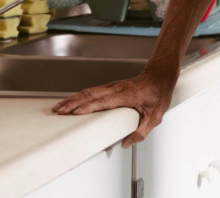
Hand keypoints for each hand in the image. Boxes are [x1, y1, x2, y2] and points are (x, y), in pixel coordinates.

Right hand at [52, 69, 175, 147]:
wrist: (160, 75)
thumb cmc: (159, 93)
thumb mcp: (156, 116)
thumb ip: (141, 132)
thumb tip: (126, 144)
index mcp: (127, 95)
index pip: (104, 101)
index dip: (88, 107)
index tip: (74, 113)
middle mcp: (117, 88)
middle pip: (91, 94)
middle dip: (73, 103)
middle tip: (59, 112)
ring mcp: (113, 86)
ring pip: (89, 91)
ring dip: (73, 99)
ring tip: (58, 108)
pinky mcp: (110, 86)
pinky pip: (92, 91)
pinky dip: (79, 96)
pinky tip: (71, 102)